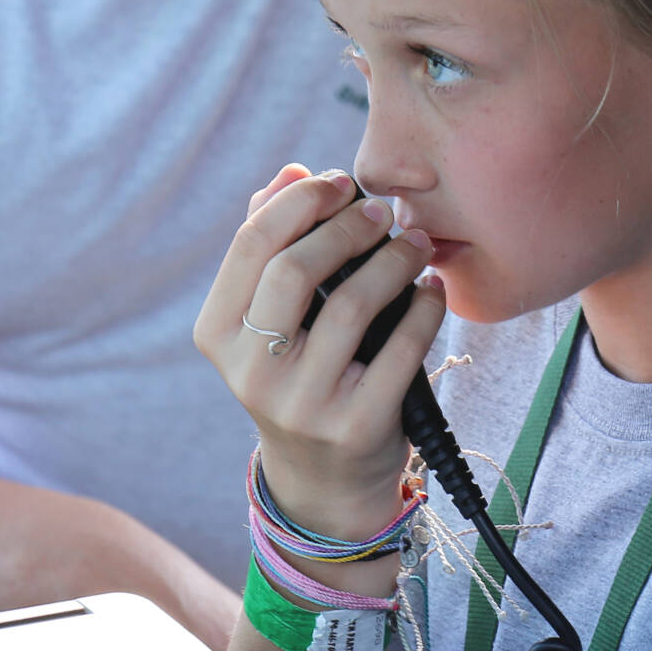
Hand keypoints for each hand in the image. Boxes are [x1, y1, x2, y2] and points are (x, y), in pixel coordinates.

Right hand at [196, 167, 445, 540]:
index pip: (251, 245)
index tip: (338, 182)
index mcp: (218, 334)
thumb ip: (272, 245)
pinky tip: (433, 287)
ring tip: (416, 242)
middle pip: (295, 270)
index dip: (300, 201)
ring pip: (352, 305)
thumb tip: (293, 172)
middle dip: (347, 226)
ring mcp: (302, 404)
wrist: (325, 478)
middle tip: (384, 211)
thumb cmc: (300, 373)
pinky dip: (425, 307)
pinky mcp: (355, 426)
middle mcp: (251, 372)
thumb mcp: (270, 320)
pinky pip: (401, 348)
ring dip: (393, 260)